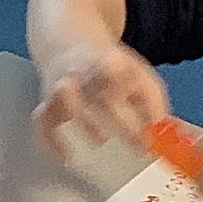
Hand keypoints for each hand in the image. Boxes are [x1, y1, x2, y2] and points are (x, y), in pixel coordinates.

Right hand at [34, 40, 170, 158]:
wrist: (66, 45)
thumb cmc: (108, 67)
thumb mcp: (137, 72)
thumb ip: (153, 100)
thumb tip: (160, 129)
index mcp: (110, 62)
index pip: (127, 80)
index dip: (141, 104)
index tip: (153, 129)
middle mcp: (84, 72)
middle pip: (101, 95)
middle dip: (121, 122)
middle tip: (137, 145)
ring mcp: (62, 85)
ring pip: (66, 100)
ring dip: (83, 121)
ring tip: (99, 141)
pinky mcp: (47, 101)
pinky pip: (42, 120)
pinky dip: (50, 140)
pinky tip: (66, 156)